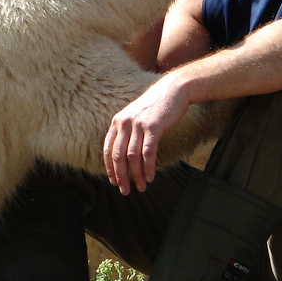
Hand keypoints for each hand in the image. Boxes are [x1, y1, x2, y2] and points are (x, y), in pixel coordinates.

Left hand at [104, 75, 189, 194]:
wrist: (173, 90)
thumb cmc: (155, 107)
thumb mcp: (135, 117)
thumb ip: (128, 133)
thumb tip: (124, 157)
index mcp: (117, 122)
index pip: (108, 150)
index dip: (110, 168)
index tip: (114, 182)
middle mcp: (124, 123)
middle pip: (118, 156)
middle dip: (121, 176)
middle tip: (125, 191)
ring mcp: (138, 124)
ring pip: (133, 156)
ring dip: (136, 175)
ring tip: (141, 186)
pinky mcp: (153, 126)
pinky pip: (148, 152)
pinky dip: (148, 167)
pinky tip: (150, 177)